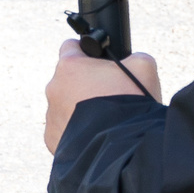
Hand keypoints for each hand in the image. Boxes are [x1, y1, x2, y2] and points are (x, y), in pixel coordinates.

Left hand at [42, 38, 160, 151]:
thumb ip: (134, 58)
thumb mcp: (143, 68)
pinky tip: (97, 136)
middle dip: (87, 85)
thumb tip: (133, 60)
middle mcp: (54, 87)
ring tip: (106, 120)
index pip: (70, 47)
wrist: (122, 145)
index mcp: (69, 66)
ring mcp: (50, 114)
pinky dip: (78, 131)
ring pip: (65, 106)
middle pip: (69, 80)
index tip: (96, 59)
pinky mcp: (51, 137)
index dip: (86, 51)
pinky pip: (64, 129)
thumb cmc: (132, 102)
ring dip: (81, 110)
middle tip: (110, 96)